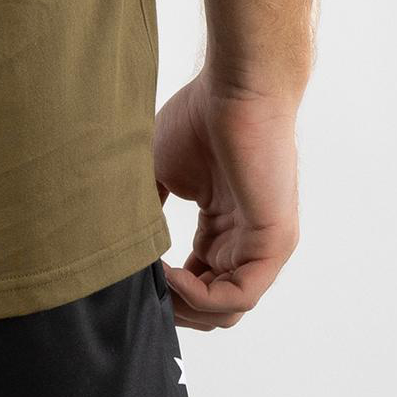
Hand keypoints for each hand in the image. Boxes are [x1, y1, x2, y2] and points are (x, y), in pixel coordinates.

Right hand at [154, 73, 300, 329]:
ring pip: (229, 308)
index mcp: (225, 228)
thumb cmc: (201, 116)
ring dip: (187, 307)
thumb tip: (122, 240)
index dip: (168, 291)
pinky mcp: (274, 242)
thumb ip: (148, 207)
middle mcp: (247, 242)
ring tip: (154, 284)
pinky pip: (240, 294)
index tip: (134, 279)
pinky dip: (202, 297)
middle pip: (215, 304)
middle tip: (142, 296)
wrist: (236, 87)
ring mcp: (264, 246)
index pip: (200, 282)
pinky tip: (172, 276)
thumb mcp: (162, 169)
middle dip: (177, 308)